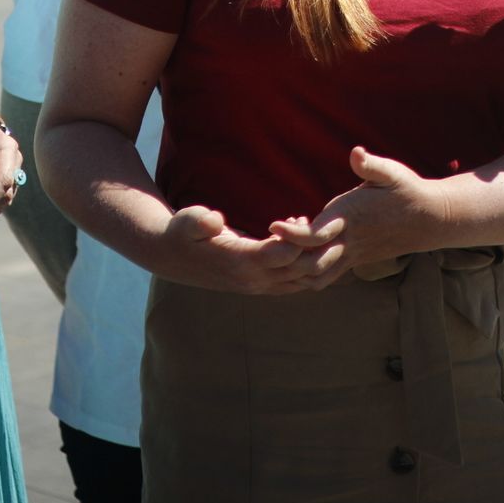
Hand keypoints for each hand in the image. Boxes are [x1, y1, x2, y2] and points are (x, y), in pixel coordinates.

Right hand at [153, 205, 327, 294]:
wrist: (172, 258)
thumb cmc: (182, 233)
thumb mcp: (186, 221)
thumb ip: (200, 221)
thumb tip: (213, 220)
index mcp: (239, 262)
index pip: (282, 254)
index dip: (296, 237)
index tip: (299, 216)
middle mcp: (253, 279)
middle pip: (300, 270)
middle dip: (320, 251)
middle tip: (331, 226)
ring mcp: (258, 286)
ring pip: (302, 281)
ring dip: (319, 261)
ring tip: (326, 236)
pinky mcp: (260, 286)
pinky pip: (294, 284)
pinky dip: (309, 268)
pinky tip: (308, 245)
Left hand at [270, 147, 439, 278]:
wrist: (430, 219)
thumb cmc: (407, 191)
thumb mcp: (392, 173)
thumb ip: (371, 166)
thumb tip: (356, 153)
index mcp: (350, 218)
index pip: (316, 236)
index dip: (292, 234)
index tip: (273, 225)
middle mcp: (349, 241)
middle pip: (311, 264)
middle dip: (287, 258)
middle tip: (269, 241)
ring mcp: (352, 254)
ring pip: (318, 276)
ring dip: (296, 269)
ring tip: (279, 251)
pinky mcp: (355, 260)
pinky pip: (327, 276)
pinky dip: (308, 274)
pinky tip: (297, 259)